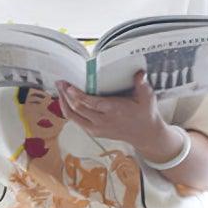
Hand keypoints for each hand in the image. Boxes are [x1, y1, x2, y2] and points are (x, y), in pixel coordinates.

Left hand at [56, 68, 178, 159]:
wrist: (146, 134)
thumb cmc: (145, 114)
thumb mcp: (147, 98)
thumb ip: (142, 85)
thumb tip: (139, 73)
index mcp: (114, 111)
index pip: (91, 103)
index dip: (78, 95)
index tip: (69, 85)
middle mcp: (103, 121)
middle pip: (78, 109)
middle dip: (66, 95)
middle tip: (60, 82)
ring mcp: (97, 128)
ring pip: (74, 117)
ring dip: (64, 103)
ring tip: (59, 89)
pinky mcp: (94, 132)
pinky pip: (76, 121)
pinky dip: (69, 110)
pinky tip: (65, 100)